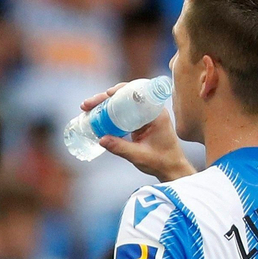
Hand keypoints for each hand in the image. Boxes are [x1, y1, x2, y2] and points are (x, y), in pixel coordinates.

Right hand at [80, 84, 194, 182]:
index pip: (137, 93)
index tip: (107, 94)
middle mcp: (150, 110)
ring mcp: (144, 116)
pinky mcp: (138, 122)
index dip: (120, 90)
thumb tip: (100, 139)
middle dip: (105, 98)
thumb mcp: (139, 155)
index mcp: (156, 113)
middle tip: (87, 105)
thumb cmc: (160, 161)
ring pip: (122, 103)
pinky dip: (108, 113)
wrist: (170, 168)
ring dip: (104, 104)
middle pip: (126, 96)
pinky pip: (122, 112)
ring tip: (87, 109)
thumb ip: (121, 148)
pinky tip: (95, 116)